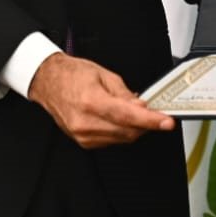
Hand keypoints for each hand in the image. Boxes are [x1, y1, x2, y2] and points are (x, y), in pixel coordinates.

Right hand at [27, 54, 173, 147]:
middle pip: (128, 131)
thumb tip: (142, 105)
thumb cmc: (72, 75)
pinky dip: (121, 131)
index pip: (128, 116)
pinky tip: (120, 118)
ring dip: (134, 127)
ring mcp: (83, 135)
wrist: (49, 82)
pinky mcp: (83, 142)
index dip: (151, 120)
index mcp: (91, 101)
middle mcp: (85, 122)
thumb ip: (125, 93)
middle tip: (155, 111)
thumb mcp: (104, 75)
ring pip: (122, 138)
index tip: (166, 122)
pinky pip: (112, 141)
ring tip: (133, 110)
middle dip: (145, 123)